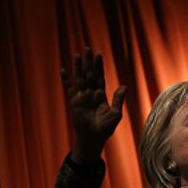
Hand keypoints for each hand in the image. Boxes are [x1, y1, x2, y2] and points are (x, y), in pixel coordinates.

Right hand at [61, 47, 126, 164]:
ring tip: (76, 55)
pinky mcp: (74, 102)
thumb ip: (118, 100)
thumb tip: (124, 86)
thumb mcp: (115, 114)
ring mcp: (82, 97)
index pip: (100, 77)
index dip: (99, 66)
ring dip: (78, 67)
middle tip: (87, 48)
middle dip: (88, 62)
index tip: (98, 55)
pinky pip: (69, 88)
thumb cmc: (105, 129)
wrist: (93, 139)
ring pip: (79, 78)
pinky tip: (64, 70)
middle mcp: (90, 93)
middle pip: (89, 74)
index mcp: (101, 95)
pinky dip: (66, 80)